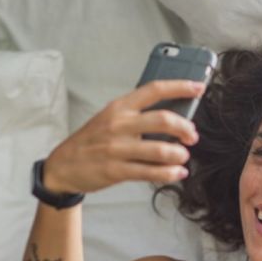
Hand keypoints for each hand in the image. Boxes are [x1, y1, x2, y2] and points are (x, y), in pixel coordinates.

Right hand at [43, 80, 204, 193]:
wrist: (62, 166)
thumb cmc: (91, 142)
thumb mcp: (109, 119)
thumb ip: (136, 117)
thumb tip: (172, 120)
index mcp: (119, 107)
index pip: (154, 90)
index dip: (180, 86)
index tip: (199, 88)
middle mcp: (119, 124)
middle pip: (164, 119)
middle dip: (185, 128)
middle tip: (192, 136)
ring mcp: (117, 148)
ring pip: (160, 149)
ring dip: (179, 154)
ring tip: (183, 157)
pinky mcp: (116, 170)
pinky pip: (150, 172)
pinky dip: (169, 173)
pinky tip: (177, 173)